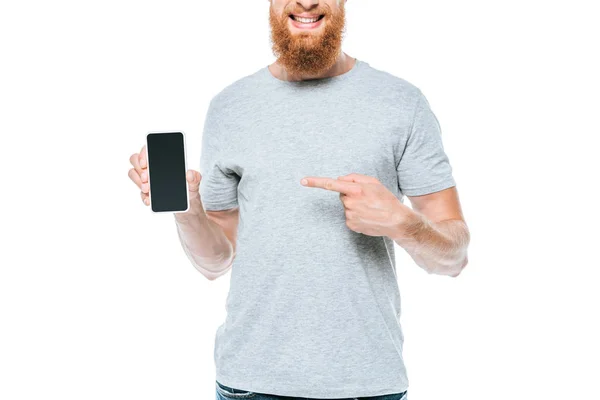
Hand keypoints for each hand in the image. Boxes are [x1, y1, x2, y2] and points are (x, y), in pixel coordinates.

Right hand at [127, 144, 203, 215]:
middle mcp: (153, 168)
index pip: (148, 150)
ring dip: (138, 181)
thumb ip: (195, 178)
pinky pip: (139, 192)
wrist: (187, 208)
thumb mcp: (195, 185)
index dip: (144, 154)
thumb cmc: (190, 192)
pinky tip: (149, 200)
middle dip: (139, 169)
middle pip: (136, 160)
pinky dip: (143, 196)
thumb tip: (190, 173)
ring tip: (148, 189)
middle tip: (147, 178)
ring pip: (133, 173)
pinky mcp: (147, 193)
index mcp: (164, 161)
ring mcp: (148, 180)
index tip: (145, 163)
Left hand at [300, 173, 415, 237]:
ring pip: (346, 206)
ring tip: (369, 208)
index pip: (331, 184)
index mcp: (355, 190)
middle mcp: (350, 203)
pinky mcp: (350, 225)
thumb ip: (354, 177)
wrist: (396, 221)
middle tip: (366, 198)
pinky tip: (367, 216)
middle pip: (342, 195)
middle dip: (351, 195)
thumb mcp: (373, 182)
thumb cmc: (385, 199)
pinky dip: (356, 215)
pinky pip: (349, 216)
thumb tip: (339, 180)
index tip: (303, 180)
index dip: (316, 182)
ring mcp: (349, 215)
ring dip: (354, 205)